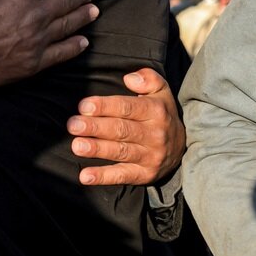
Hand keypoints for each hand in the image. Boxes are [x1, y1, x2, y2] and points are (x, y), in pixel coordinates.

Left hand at [67, 68, 183, 184]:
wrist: (183, 148)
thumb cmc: (161, 113)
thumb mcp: (160, 91)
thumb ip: (147, 78)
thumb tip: (129, 78)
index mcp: (156, 111)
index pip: (127, 107)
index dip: (104, 106)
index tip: (84, 106)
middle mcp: (155, 134)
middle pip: (121, 130)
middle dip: (95, 127)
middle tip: (73, 125)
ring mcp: (150, 156)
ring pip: (120, 152)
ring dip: (97, 149)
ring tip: (77, 146)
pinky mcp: (145, 175)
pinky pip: (123, 176)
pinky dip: (103, 177)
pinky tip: (85, 176)